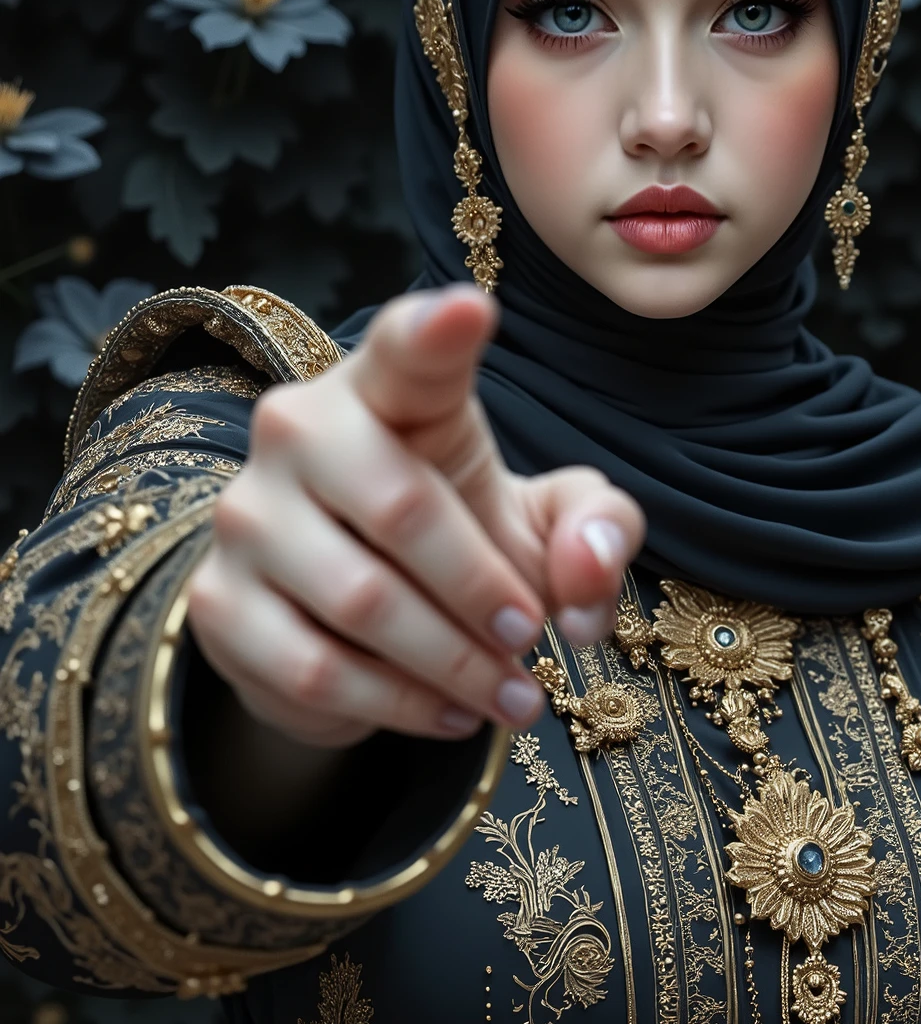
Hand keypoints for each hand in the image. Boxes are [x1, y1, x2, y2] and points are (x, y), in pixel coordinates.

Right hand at [187, 286, 645, 747]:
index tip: (473, 311)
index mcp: (386, 388)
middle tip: (532, 638)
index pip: (404, 347)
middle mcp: (298, 431)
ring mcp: (246, 517)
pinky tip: (448, 712)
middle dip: (483, 590)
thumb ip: (597, 529)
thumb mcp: (546, 525)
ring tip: (513, 696)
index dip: (435, 330)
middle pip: (402, 510)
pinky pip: (318, 669)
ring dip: (455, 666)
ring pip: (362, 603)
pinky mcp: (220, 603)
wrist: (352, 624)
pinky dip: (399, 705)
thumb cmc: (463, 540)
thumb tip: (586, 570)